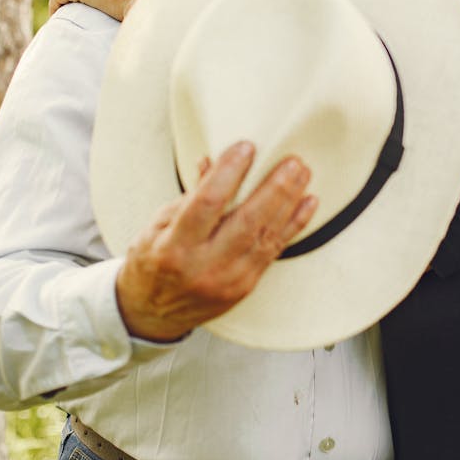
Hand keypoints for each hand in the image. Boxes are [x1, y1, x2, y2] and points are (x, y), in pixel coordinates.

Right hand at [115, 141, 317, 341]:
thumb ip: (188, 197)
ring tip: (303, 174)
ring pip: (265, 236)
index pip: (205, 204)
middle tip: (292, 162)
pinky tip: (308, 203)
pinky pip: (274, 251)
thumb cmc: (153, 260)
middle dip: (273, 189)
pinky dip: (293, 225)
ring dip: (288, 202)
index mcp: (174, 247)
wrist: (152, 312)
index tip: (246, 147)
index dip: (228, 173)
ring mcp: (227, 280)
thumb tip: (211, 162)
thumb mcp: (157, 225)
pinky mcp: (245, 287)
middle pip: (246, 222)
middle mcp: (203, 266)